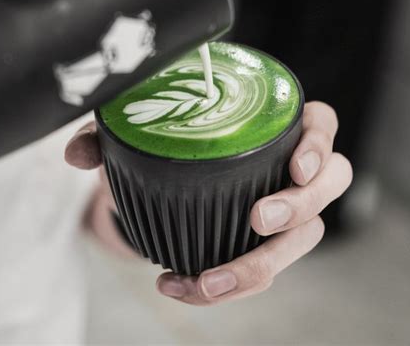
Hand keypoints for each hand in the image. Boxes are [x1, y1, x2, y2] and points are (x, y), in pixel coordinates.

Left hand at [66, 101, 351, 303]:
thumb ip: (111, 132)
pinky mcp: (266, 243)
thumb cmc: (175, 136)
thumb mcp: (143, 126)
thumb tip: (78, 153)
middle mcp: (293, 166)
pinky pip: (264, 269)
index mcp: (279, 123)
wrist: (171, 174)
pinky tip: (184, 285)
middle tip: (258, 219)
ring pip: (305, 238)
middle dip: (300, 206)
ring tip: (210, 280)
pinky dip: (229, 283)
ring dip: (262, 263)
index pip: (322, 125)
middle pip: (330, 185)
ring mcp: (286, 207)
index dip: (319, 146)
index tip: (296, 166)